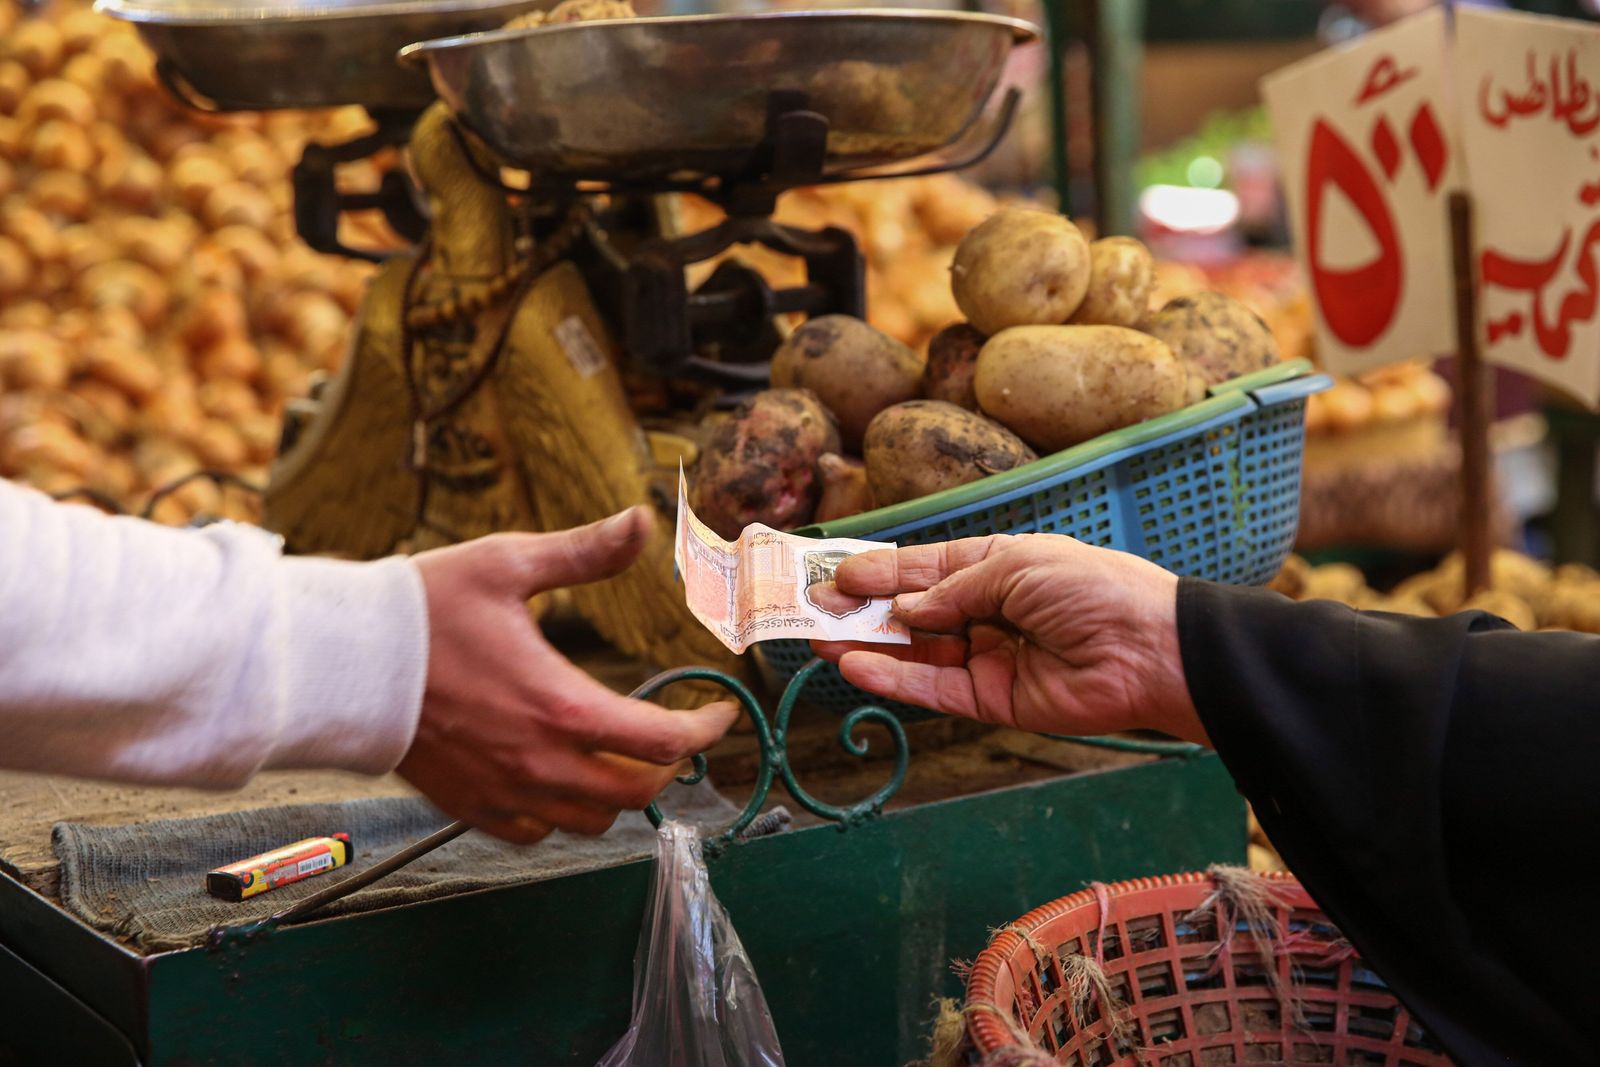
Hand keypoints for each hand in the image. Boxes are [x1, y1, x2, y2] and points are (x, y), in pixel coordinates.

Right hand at [399, 508, 738, 842]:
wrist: (341, 662)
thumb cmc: (423, 610)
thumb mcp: (508, 564)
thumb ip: (585, 551)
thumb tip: (641, 522)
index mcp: (562, 707)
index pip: (663, 741)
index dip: (705, 729)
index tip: (719, 714)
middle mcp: (540, 763)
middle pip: (636, 794)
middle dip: (667, 767)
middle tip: (673, 736)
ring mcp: (505, 792)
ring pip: (590, 822)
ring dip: (617, 794)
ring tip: (619, 755)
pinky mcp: (470, 806)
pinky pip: (536, 833)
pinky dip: (562, 814)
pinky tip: (559, 777)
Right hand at [811, 535, 1203, 742]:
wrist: (1151, 650)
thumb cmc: (1093, 589)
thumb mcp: (1016, 567)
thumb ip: (952, 588)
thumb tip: (904, 609)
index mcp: (999, 568)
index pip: (926, 568)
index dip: (882, 571)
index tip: (837, 574)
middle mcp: (988, 613)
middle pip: (913, 613)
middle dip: (864, 609)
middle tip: (813, 608)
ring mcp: (988, 659)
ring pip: (915, 654)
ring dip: (868, 646)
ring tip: (821, 638)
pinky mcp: (992, 702)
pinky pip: (933, 691)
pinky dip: (894, 680)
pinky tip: (857, 665)